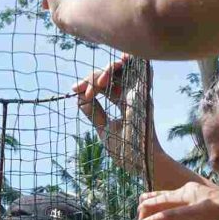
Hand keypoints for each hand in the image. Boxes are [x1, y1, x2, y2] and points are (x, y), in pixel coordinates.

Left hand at [74, 56, 151, 175]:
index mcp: (123, 102)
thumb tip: (78, 97)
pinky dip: (135, 62)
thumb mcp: (103, 128)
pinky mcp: (144, 96)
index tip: (74, 90)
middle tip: (80, 89)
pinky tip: (124, 57)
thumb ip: (93, 112)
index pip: (106, 84)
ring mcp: (138, 94)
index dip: (90, 83)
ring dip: (107, 71)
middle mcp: (131, 94)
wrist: (138, 162)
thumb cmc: (125, 150)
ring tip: (95, 83)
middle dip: (93, 78)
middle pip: (113, 73)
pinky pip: (143, 71)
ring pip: (124, 69)